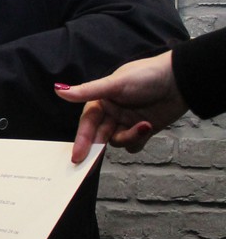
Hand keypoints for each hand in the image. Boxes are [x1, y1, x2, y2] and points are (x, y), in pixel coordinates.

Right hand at [55, 50, 184, 163]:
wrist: (180, 80)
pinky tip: (148, 127)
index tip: (76, 157)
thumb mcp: (115, 84)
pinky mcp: (143, 130)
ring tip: (144, 125)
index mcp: (101, 101)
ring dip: (128, 137)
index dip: (81, 140)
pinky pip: (134, 144)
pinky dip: (138, 140)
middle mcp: (111, 113)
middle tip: (90, 163)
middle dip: (97, 147)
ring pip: (117, 141)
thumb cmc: (146, 76)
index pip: (87, 124)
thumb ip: (88, 91)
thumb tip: (58, 89)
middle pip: (99, 136)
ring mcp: (127, 122)